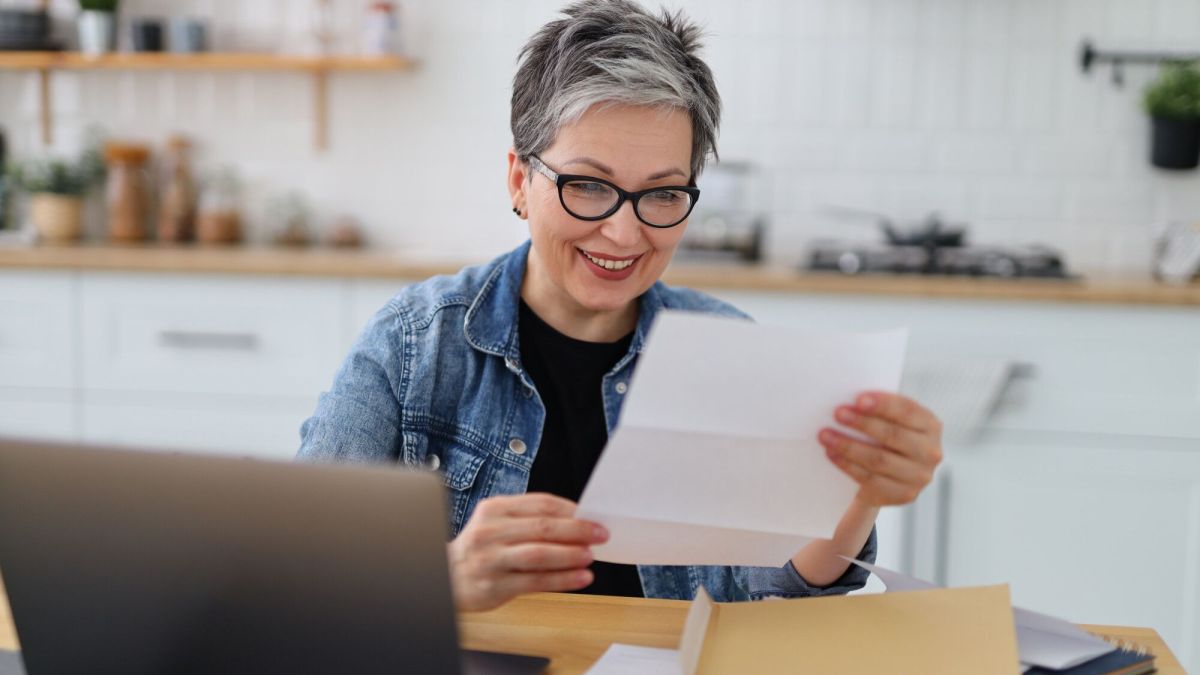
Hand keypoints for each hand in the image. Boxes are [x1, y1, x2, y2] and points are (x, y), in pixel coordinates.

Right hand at [447, 492, 607, 611]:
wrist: (446, 577)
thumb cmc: (481, 549)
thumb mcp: (497, 524)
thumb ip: (529, 521)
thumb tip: (576, 522)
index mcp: (495, 509)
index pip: (540, 503)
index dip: (571, 510)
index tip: (593, 516)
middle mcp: (491, 532)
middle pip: (542, 527)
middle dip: (577, 530)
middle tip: (600, 534)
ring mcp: (492, 559)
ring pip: (539, 554)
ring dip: (570, 555)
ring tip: (590, 556)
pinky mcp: (495, 585)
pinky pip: (535, 581)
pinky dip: (562, 579)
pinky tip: (580, 578)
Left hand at [818, 392, 942, 506]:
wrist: (892, 475)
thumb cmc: (887, 437)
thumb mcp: (892, 421)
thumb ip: (880, 410)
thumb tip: (849, 400)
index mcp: (930, 425)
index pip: (908, 411)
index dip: (883, 404)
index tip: (858, 400)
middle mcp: (930, 452)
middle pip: (893, 435)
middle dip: (862, 423)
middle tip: (837, 414)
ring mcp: (919, 476)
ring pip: (879, 459)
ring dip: (848, 446)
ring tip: (825, 435)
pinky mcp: (904, 494)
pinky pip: (871, 479)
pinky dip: (848, 465)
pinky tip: (832, 454)